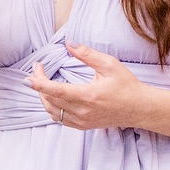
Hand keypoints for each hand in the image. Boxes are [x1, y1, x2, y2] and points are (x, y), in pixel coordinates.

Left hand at [28, 41, 145, 129]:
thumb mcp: (109, 64)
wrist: (141, 109)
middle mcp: (83, 112)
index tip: (28, 76)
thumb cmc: (127, 85)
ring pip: (52, 112)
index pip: (55, 91)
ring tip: (42, 82)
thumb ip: (87, 54)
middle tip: (38, 70)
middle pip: (50, 100)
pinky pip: (60, 119)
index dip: (39, 84)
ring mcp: (83, 121)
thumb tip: (69, 44)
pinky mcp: (84, 126)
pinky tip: (53, 96)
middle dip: (39, 85)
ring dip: (44, 97)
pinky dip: (52, 108)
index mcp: (88, 96)